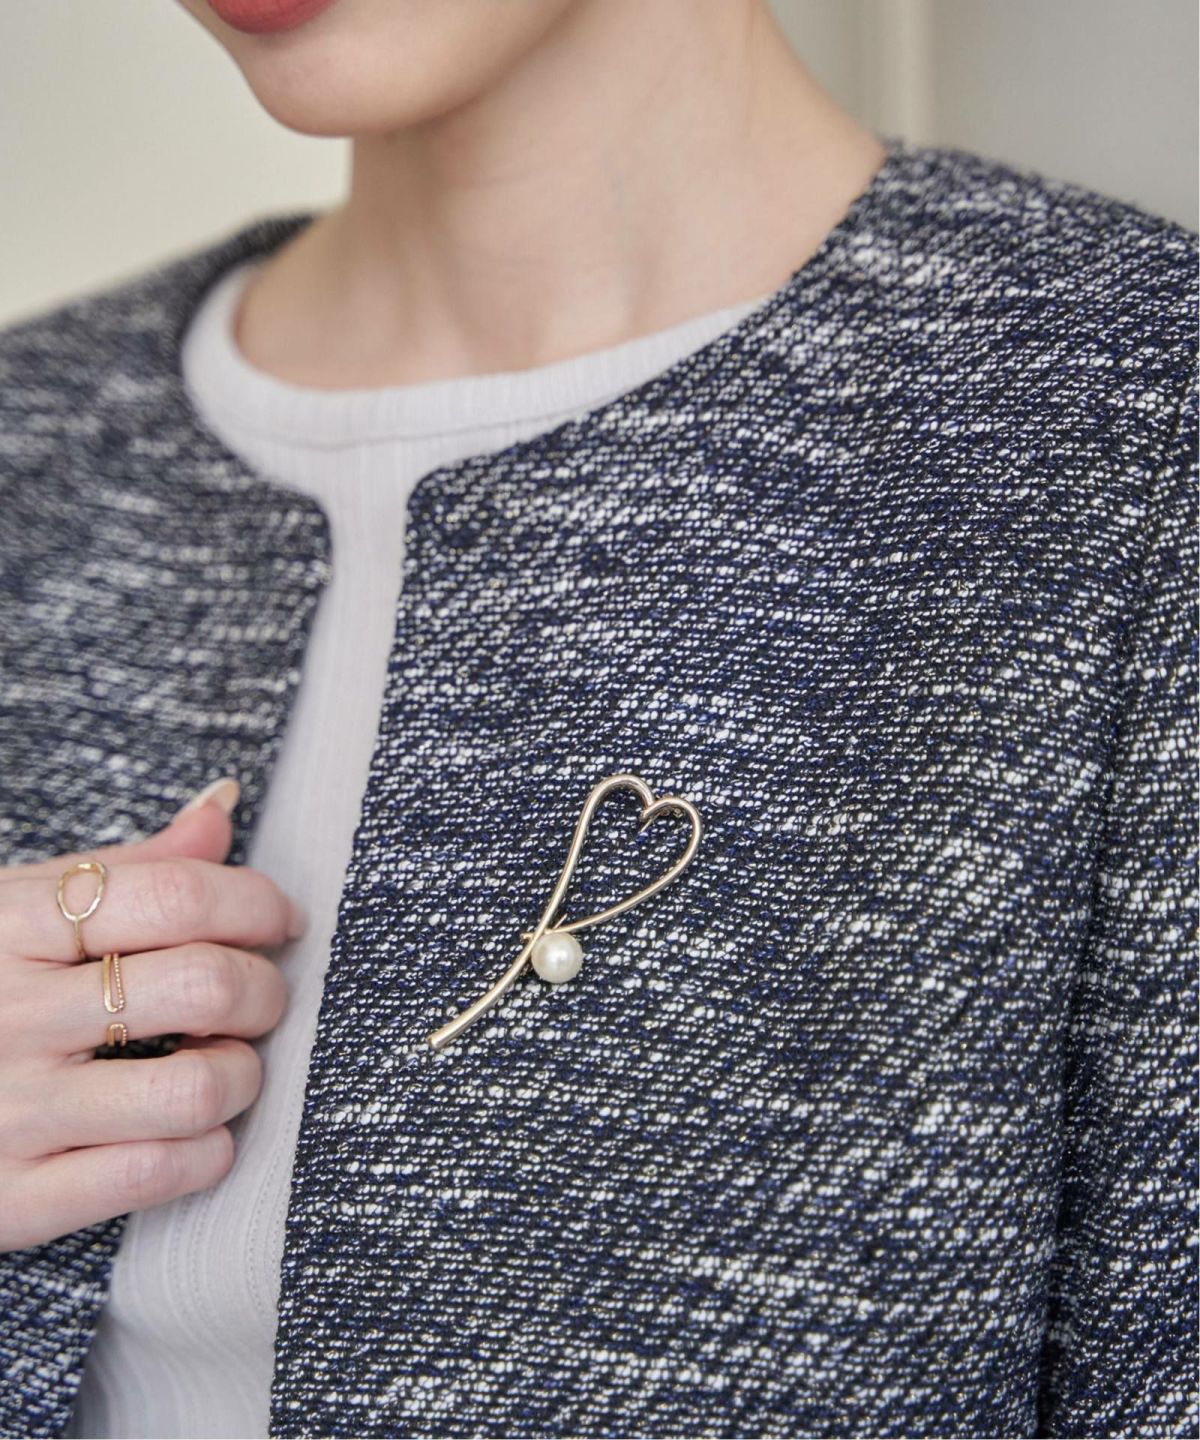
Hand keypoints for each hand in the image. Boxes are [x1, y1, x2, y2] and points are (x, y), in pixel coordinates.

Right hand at [0, 782, 304, 1251]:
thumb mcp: (19, 910)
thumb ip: (128, 866)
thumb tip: (222, 810)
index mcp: (10, 925)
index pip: (174, 895)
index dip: (254, 904)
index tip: (278, 922)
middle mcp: (7, 1014)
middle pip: (202, 985)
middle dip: (264, 990)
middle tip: (259, 998)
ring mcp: (8, 1111)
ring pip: (195, 1088)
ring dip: (241, 1077)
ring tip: (224, 1066)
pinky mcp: (11, 1199)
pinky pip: (156, 1176)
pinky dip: (205, 1154)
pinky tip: (193, 1133)